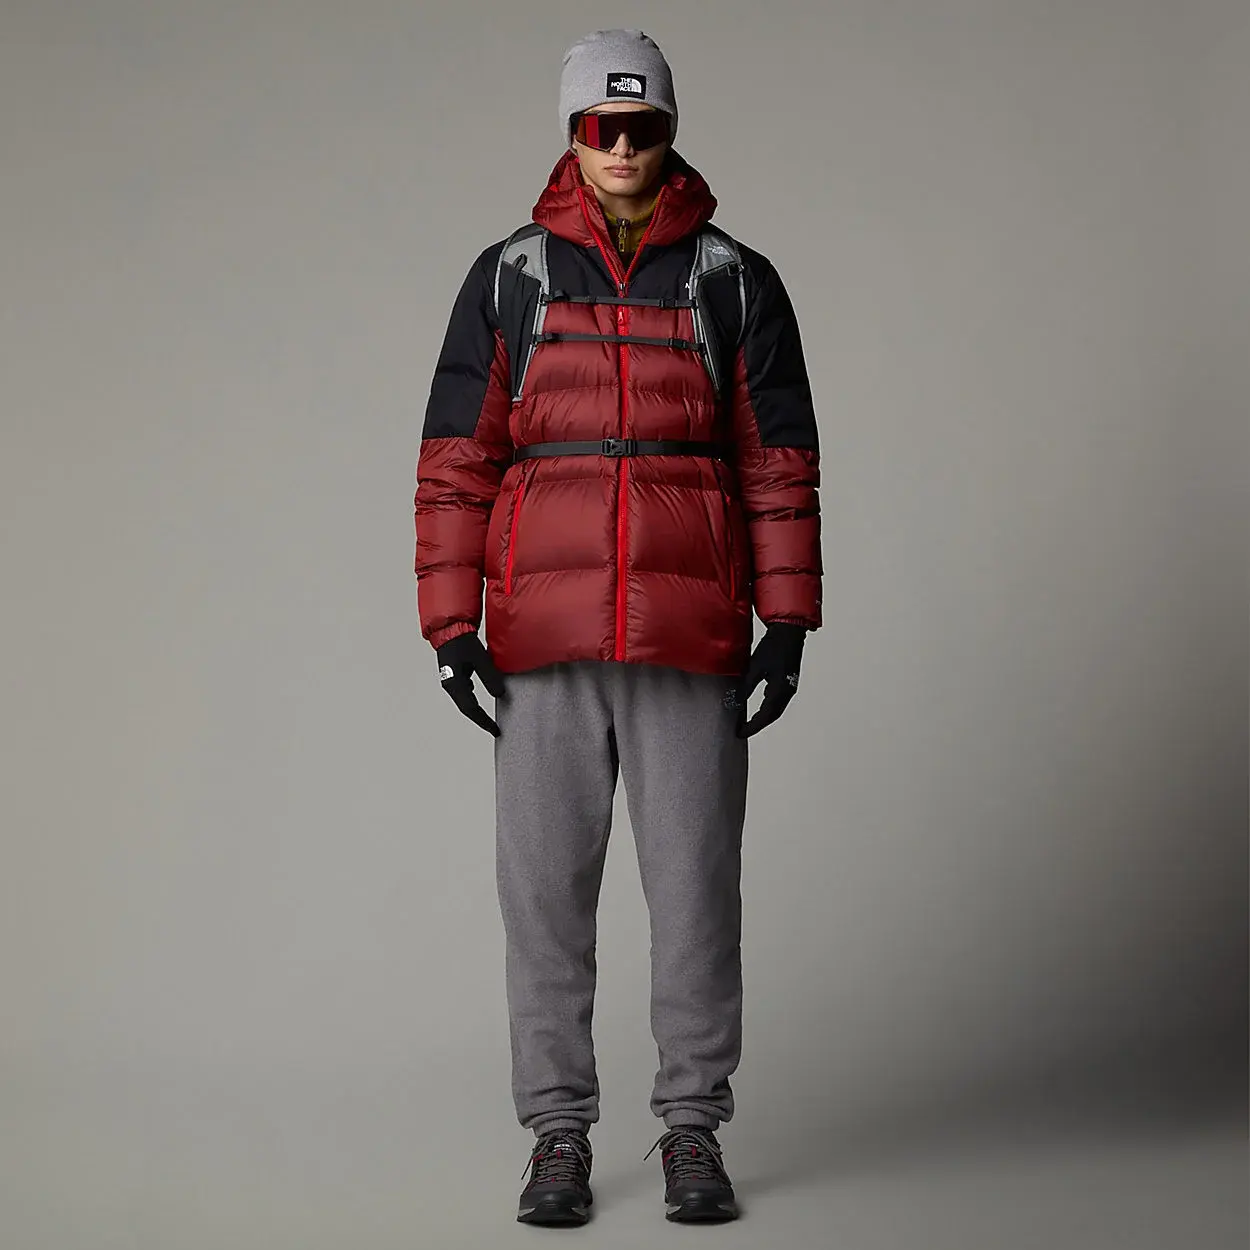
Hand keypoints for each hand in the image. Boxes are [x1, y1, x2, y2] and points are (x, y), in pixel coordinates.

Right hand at [436, 631, 506, 735]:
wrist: (450, 629)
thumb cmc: (463, 641)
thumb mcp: (480, 659)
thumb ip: (490, 677)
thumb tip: (500, 694)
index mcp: (455, 684)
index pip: (471, 709)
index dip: (484, 721)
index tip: (495, 730)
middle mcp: (451, 686)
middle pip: (466, 709)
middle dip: (480, 719)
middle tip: (494, 728)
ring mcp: (451, 682)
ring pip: (465, 702)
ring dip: (476, 710)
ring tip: (488, 718)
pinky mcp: (454, 676)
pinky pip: (464, 693)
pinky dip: (473, 700)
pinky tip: (480, 699)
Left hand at [735, 622, 806, 737]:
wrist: (789, 632)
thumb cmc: (773, 646)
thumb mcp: (755, 667)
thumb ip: (746, 687)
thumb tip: (736, 701)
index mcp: (779, 690)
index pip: (765, 716)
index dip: (752, 726)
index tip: (740, 733)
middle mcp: (787, 692)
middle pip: (772, 716)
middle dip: (757, 725)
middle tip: (743, 730)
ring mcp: (789, 687)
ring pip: (776, 710)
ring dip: (764, 718)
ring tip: (749, 723)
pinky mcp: (789, 682)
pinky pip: (778, 701)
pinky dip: (768, 709)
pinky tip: (760, 707)